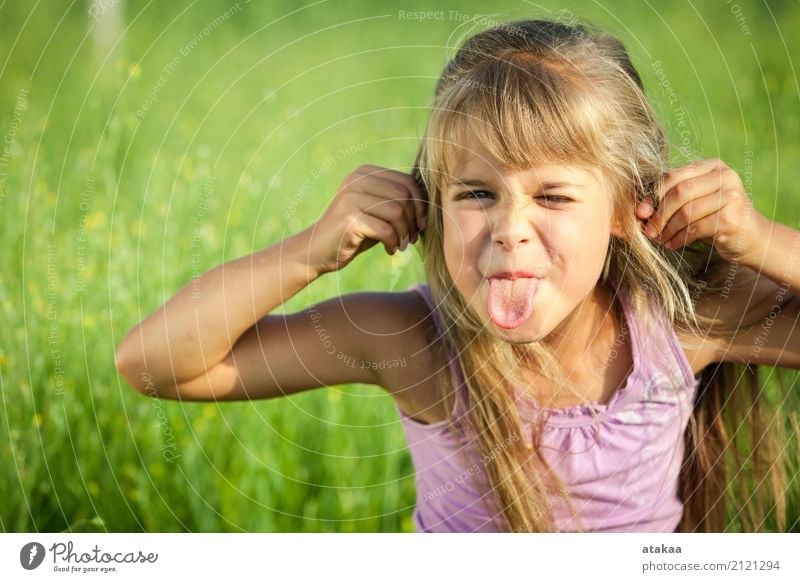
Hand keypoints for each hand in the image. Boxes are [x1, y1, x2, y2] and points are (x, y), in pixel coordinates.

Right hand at [308, 164, 427, 273]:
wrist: (317, 251)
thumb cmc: (354, 232)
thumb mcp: (376, 211)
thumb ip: (397, 200)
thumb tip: (432, 200)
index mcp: (365, 172)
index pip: (407, 182)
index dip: (421, 205)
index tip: (421, 225)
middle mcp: (357, 179)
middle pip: (405, 196)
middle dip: (414, 221)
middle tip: (411, 238)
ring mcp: (351, 197)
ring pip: (398, 212)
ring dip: (404, 233)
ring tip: (401, 245)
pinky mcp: (349, 218)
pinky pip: (386, 229)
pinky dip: (393, 242)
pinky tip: (390, 250)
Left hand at [636, 158, 767, 263]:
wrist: (749, 237)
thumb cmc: (713, 217)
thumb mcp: (693, 202)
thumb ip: (670, 199)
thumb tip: (637, 211)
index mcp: (712, 166)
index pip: (674, 176)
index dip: (653, 196)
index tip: (640, 214)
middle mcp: (725, 176)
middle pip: (680, 192)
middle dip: (659, 214)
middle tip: (648, 231)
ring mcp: (732, 195)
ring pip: (687, 212)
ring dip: (668, 229)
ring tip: (660, 239)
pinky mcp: (732, 218)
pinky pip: (696, 228)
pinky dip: (679, 238)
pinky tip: (673, 244)